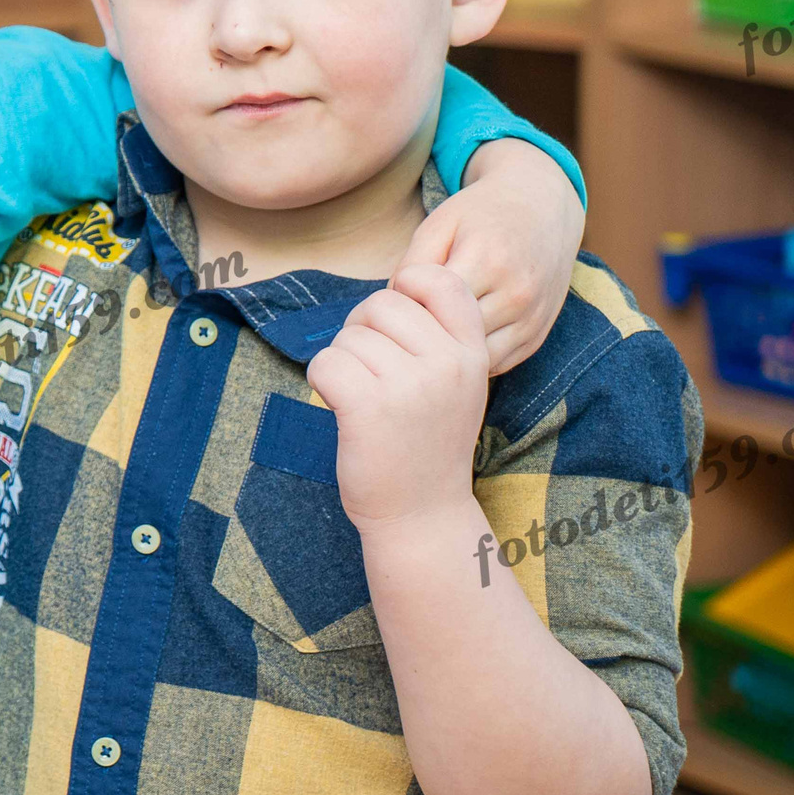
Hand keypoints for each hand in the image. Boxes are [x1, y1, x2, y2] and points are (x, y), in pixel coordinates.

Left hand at [308, 265, 487, 530]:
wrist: (423, 515)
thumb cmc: (427, 443)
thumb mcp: (456, 384)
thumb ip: (435, 336)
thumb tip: (392, 286)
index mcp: (472, 352)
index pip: (440, 279)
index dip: (406, 286)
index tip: (395, 322)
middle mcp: (448, 364)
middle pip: (380, 303)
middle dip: (362, 329)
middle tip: (369, 370)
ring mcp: (410, 386)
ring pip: (348, 336)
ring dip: (342, 361)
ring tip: (362, 397)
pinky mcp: (368, 408)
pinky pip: (326, 362)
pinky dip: (321, 380)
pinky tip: (338, 404)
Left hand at [404, 137, 582, 372]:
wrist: (543, 209)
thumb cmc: (480, 215)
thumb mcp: (439, 225)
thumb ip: (412, 265)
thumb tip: (391, 308)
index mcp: (488, 261)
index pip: (431, 305)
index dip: (407, 309)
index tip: (400, 302)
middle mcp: (516, 294)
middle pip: (453, 337)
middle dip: (426, 335)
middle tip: (410, 323)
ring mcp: (531, 319)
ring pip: (474, 359)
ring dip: (449, 353)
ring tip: (433, 332)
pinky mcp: (537, 337)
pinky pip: (495, 365)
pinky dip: (471, 360)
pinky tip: (457, 340)